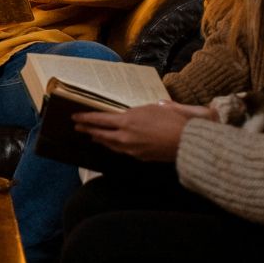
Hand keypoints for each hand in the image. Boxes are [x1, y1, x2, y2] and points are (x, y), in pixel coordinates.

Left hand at [73, 101, 212, 161]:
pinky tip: (114, 145)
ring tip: (93, 136)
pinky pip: (122, 151)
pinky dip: (115, 146)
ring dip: (100, 139)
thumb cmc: (176, 121)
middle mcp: (126, 136)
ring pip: (110, 144)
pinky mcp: (140, 157)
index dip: (86, 118)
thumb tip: (157, 106)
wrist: (188, 143)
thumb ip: (152, 107)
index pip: (100, 119)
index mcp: (128, 120)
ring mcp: (132, 148)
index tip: (75, 117)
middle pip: (101, 133)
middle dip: (87, 130)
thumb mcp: (162, 107)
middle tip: (78, 127)